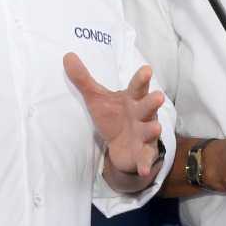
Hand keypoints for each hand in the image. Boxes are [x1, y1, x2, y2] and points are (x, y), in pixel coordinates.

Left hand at [63, 56, 165, 189]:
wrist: (121, 146)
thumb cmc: (113, 116)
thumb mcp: (97, 98)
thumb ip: (83, 79)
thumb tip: (67, 55)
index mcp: (132, 99)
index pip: (137, 87)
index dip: (141, 79)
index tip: (146, 70)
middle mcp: (142, 115)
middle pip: (148, 107)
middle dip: (153, 102)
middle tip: (158, 96)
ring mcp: (144, 135)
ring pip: (150, 131)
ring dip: (153, 130)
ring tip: (156, 128)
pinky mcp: (143, 153)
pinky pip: (145, 159)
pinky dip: (145, 164)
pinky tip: (144, 169)